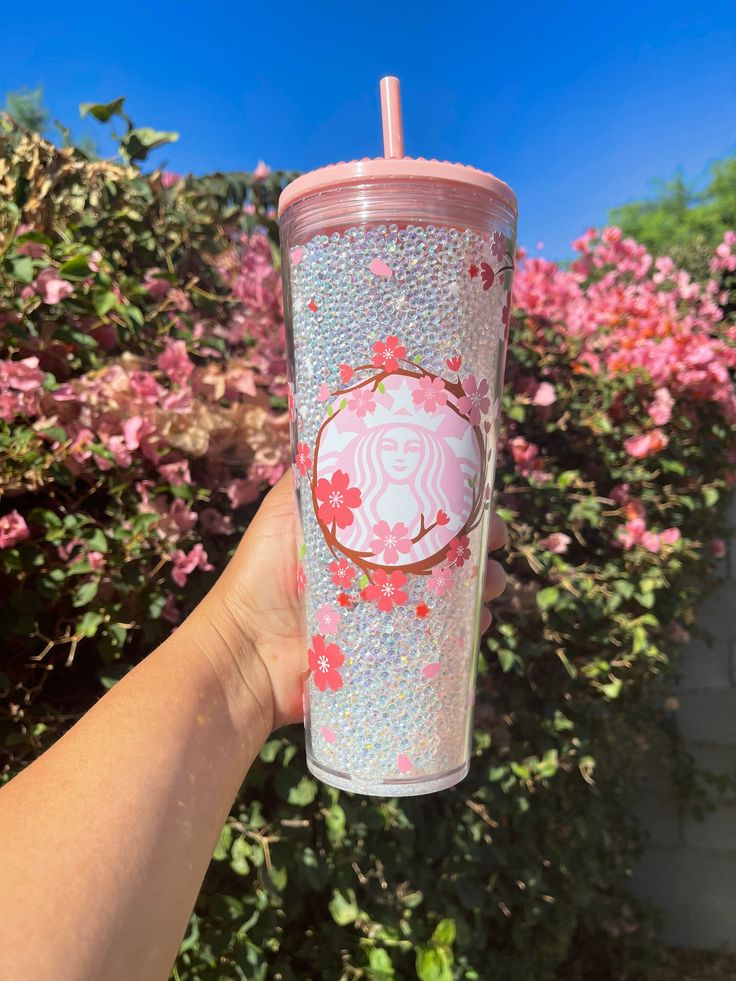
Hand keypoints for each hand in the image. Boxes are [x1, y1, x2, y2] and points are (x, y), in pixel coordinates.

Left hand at [201, 475, 507, 730]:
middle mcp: (383, 569)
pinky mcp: (394, 650)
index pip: (418, 508)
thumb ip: (318, 473)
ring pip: (452, 593)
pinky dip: (466, 630)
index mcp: (364, 533)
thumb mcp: (289, 508)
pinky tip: (478, 622)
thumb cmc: (261, 573)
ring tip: (491, 583)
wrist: (247, 651)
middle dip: (479, 542)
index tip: (478, 490)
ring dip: (481, 585)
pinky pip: (441, 638)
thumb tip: (346, 422)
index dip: (452, 499)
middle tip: (495, 538)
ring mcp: (391, 611)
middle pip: (445, 549)